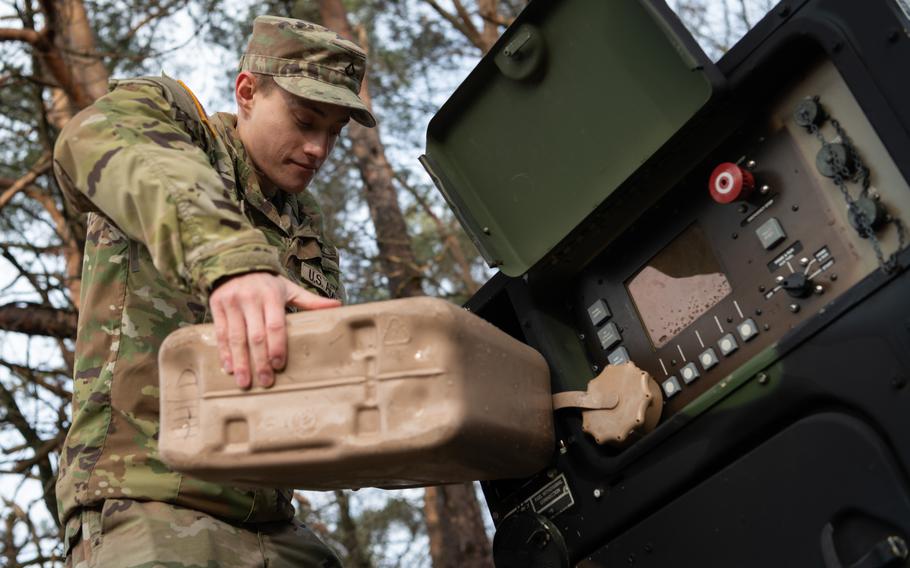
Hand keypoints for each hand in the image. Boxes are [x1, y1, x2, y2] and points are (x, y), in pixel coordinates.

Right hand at [209, 272, 340, 387]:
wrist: (235, 262)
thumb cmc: (267, 283)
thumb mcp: (288, 288)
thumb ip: (311, 301)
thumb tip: (338, 306)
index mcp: (271, 295)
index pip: (275, 325)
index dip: (277, 346)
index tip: (278, 365)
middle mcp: (250, 299)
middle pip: (256, 336)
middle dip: (260, 361)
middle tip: (265, 381)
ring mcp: (231, 303)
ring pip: (236, 337)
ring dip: (241, 362)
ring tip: (245, 383)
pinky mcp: (216, 306)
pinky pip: (220, 333)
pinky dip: (224, 353)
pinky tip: (229, 369)